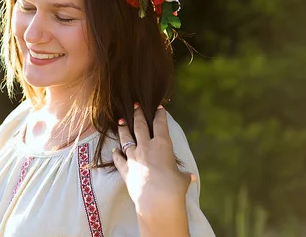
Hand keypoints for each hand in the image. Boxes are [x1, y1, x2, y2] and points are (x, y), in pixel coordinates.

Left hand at [112, 103, 195, 217]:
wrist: (156, 200)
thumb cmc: (173, 188)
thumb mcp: (182, 179)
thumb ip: (183, 175)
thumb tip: (190, 177)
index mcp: (163, 144)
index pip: (161, 124)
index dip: (160, 114)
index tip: (158, 107)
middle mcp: (146, 147)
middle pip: (140, 125)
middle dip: (138, 114)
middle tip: (135, 105)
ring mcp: (134, 156)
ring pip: (126, 138)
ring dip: (123, 129)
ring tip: (120, 121)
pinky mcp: (125, 169)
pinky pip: (118, 158)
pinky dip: (116, 154)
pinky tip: (114, 151)